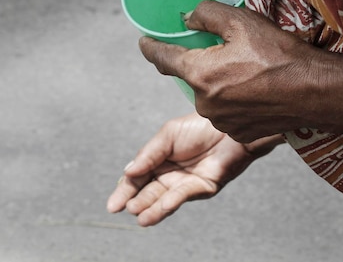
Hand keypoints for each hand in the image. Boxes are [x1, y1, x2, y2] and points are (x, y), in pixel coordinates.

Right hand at [106, 112, 281, 225]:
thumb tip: (128, 171)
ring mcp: (186, 183)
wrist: (229, 126)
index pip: (137, 178)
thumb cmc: (200, 126)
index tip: (112, 205)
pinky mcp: (203, 187)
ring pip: (164, 199)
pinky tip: (158, 208)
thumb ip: (149, 153)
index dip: (124, 191)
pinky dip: (170, 202)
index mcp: (159, 161)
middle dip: (136, 201)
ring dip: (151, 208)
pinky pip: (183, 196)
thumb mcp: (168, 135)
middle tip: (125, 208)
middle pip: (148, 191)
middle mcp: (171, 175)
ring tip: (138, 216)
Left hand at [139, 0, 335, 142]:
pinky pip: (228, 112)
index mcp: (199, 73)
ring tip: (251, 72)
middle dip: (204, 64)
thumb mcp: (241, 21)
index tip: (145, 43)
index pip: (162, 59)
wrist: (314, 91)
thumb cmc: (279, 55)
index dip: (151, 48)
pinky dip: (236, 100)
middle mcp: (205, 103)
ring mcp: (222, 122)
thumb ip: (206, 14)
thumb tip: (188, 18)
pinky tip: (257, 91)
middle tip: (231, 52)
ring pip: (211, 96)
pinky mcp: (239, 133)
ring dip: (221, 84)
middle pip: (192, 77)